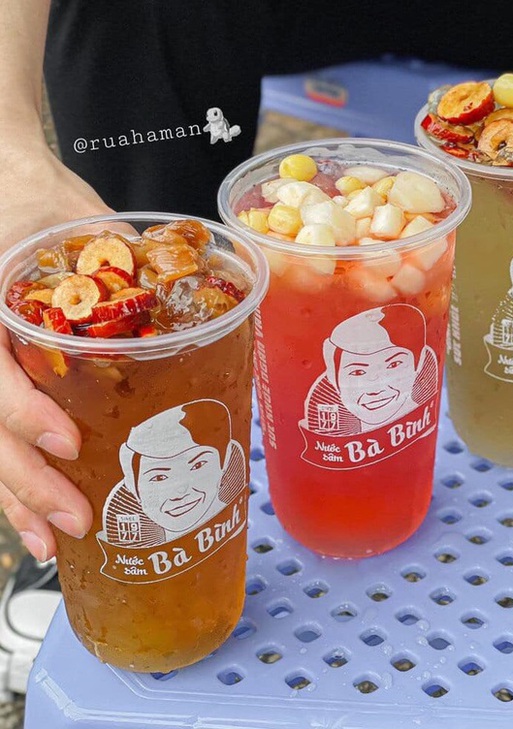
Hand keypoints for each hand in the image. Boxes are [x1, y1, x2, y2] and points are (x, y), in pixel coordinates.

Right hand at [0, 132, 111, 560]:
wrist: (10, 192)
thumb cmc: (42, 203)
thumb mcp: (81, 222)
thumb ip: (118, 265)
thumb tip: (189, 303)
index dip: (26, 412)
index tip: (70, 442)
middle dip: (27, 479)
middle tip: (73, 518)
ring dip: (17, 498)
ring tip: (52, 543)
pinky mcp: (3, 379)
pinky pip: (0, 437)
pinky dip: (16, 484)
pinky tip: (38, 522)